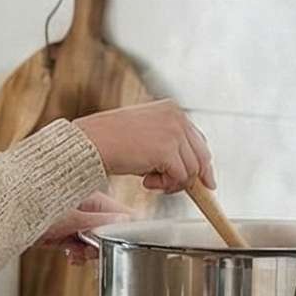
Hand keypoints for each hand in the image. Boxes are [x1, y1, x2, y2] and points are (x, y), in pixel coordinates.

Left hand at [38, 191, 132, 264]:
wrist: (4, 219)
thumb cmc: (31, 206)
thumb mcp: (70, 218)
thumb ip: (99, 222)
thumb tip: (126, 221)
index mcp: (92, 195)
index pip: (121, 213)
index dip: (123, 231)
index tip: (118, 245)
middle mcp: (85, 205)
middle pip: (108, 229)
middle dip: (102, 244)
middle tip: (92, 252)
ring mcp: (73, 218)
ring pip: (93, 239)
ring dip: (87, 251)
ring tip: (77, 253)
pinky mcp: (62, 230)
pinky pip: (77, 243)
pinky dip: (76, 251)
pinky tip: (70, 255)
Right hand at [74, 99, 212, 192]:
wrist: (89, 142)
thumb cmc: (108, 139)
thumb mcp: (145, 133)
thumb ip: (167, 142)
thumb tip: (189, 168)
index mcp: (172, 109)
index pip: (198, 140)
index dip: (202, 163)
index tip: (205, 181)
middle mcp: (177, 117)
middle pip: (201, 156)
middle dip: (191, 178)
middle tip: (170, 187)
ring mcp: (173, 132)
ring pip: (191, 170)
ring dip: (172, 182)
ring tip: (149, 181)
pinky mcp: (167, 151)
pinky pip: (179, 178)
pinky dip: (164, 186)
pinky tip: (145, 182)